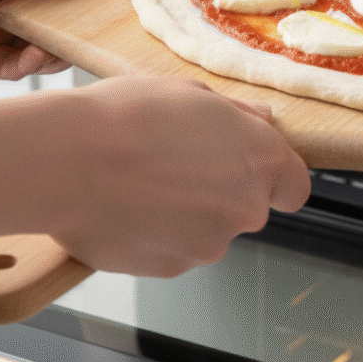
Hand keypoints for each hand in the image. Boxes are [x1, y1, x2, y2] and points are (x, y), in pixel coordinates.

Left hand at [0, 0, 127, 78]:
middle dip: (83, 36)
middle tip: (103, 38)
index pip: (76, 1)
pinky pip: (10, 70)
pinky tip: (39, 53)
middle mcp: (17, 8)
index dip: (98, 8)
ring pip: (41, 55)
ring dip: (58, 53)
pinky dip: (29, 66)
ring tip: (66, 44)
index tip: (123, 14)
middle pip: (63, 32)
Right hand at [39, 77, 310, 276]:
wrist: (66, 161)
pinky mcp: (171, 267)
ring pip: (207, 230)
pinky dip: (154, 235)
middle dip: (220, 192)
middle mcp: (247, 207)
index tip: (249, 168)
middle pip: (247, 207)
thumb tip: (261, 120)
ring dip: (184, 214)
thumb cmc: (127, 117)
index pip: (295, 187)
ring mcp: (210, 244)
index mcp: (261, 159)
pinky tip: (124, 207)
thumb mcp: (191, 93)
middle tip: (173, 164)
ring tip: (140, 184)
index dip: (275, 179)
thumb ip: (237, 115)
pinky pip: (172, 250)